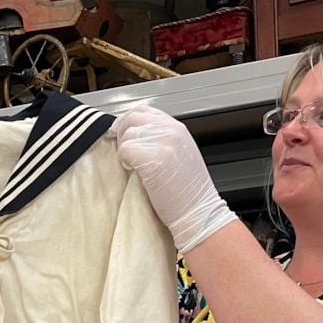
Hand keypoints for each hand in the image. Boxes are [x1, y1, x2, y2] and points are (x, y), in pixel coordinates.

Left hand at [111, 104, 236, 252]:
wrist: (198, 211)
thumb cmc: (190, 193)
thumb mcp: (182, 155)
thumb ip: (163, 140)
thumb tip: (139, 136)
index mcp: (178, 129)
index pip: (146, 111)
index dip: (130, 121)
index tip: (124, 133)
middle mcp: (171, 131)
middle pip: (133, 118)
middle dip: (123, 133)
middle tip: (125, 151)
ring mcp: (162, 144)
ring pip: (127, 133)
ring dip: (124, 150)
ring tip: (134, 165)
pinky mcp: (151, 159)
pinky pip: (125, 149)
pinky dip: (124, 160)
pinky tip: (134, 171)